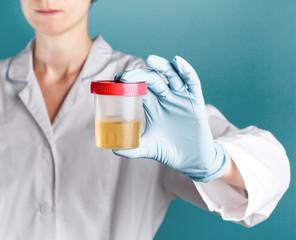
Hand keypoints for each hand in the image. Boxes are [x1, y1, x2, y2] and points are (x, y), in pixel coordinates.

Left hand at [112, 55, 229, 182]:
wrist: (191, 160)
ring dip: (161, 66)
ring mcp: (181, 97)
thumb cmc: (168, 151)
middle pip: (152, 78)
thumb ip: (130, 149)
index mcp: (153, 105)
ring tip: (150, 59)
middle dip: (139, 74)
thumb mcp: (146, 148)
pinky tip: (178, 62)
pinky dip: (186, 70)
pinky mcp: (195, 100)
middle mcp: (166, 98)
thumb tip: (113, 149)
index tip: (117, 80)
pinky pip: (192, 82)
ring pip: (171, 75)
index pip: (140, 86)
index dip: (130, 81)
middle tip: (126, 76)